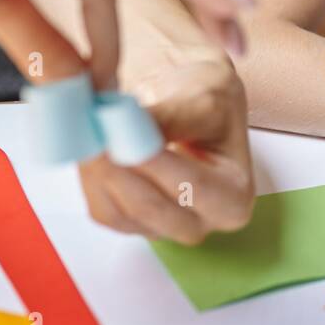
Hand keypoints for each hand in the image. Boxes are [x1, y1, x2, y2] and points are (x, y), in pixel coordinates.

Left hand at [79, 56, 254, 244]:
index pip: (190, 185)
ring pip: (118, 212)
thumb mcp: (206, 96)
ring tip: (92, 131)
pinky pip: (102, 210)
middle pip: (149, 206)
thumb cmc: (211, 100)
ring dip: (97, 172)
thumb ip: (172, 117)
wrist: (193, 105)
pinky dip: (91, 179)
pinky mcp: (133, 224)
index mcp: (234, 196)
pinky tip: (93, 147)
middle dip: (117, 167)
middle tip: (94, 130)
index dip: (150, 160)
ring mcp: (165, 228)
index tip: (118, 131)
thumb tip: (129, 129)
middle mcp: (202, 222)